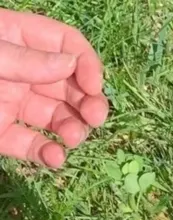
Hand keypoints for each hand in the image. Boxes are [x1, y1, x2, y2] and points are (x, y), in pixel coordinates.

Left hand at [0, 9, 108, 167]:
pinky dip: (46, 155)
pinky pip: (30, 145)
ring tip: (74, 138)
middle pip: (69, 85)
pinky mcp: (0, 134)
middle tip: (95, 118)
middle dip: (88, 102)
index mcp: (17, 40)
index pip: (67, 44)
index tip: (93, 86)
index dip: (86, 64)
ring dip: (73, 129)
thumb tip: (70, 65)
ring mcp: (11, 104)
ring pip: (56, 117)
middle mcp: (21, 72)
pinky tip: (55, 159)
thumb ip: (24, 59)